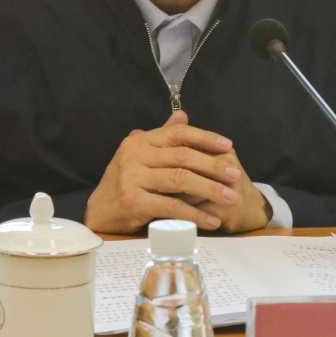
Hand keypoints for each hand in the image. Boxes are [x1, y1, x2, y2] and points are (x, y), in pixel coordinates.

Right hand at [86, 111, 244, 234]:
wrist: (99, 212)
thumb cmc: (124, 182)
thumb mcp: (140, 156)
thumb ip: (162, 137)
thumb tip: (182, 115)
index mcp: (140, 141)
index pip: (178, 133)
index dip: (205, 138)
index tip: (228, 146)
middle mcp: (135, 156)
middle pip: (183, 157)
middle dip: (214, 166)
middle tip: (236, 175)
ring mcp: (133, 179)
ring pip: (181, 180)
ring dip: (210, 189)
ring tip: (231, 197)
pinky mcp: (134, 202)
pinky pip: (172, 207)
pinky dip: (195, 215)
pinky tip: (212, 220)